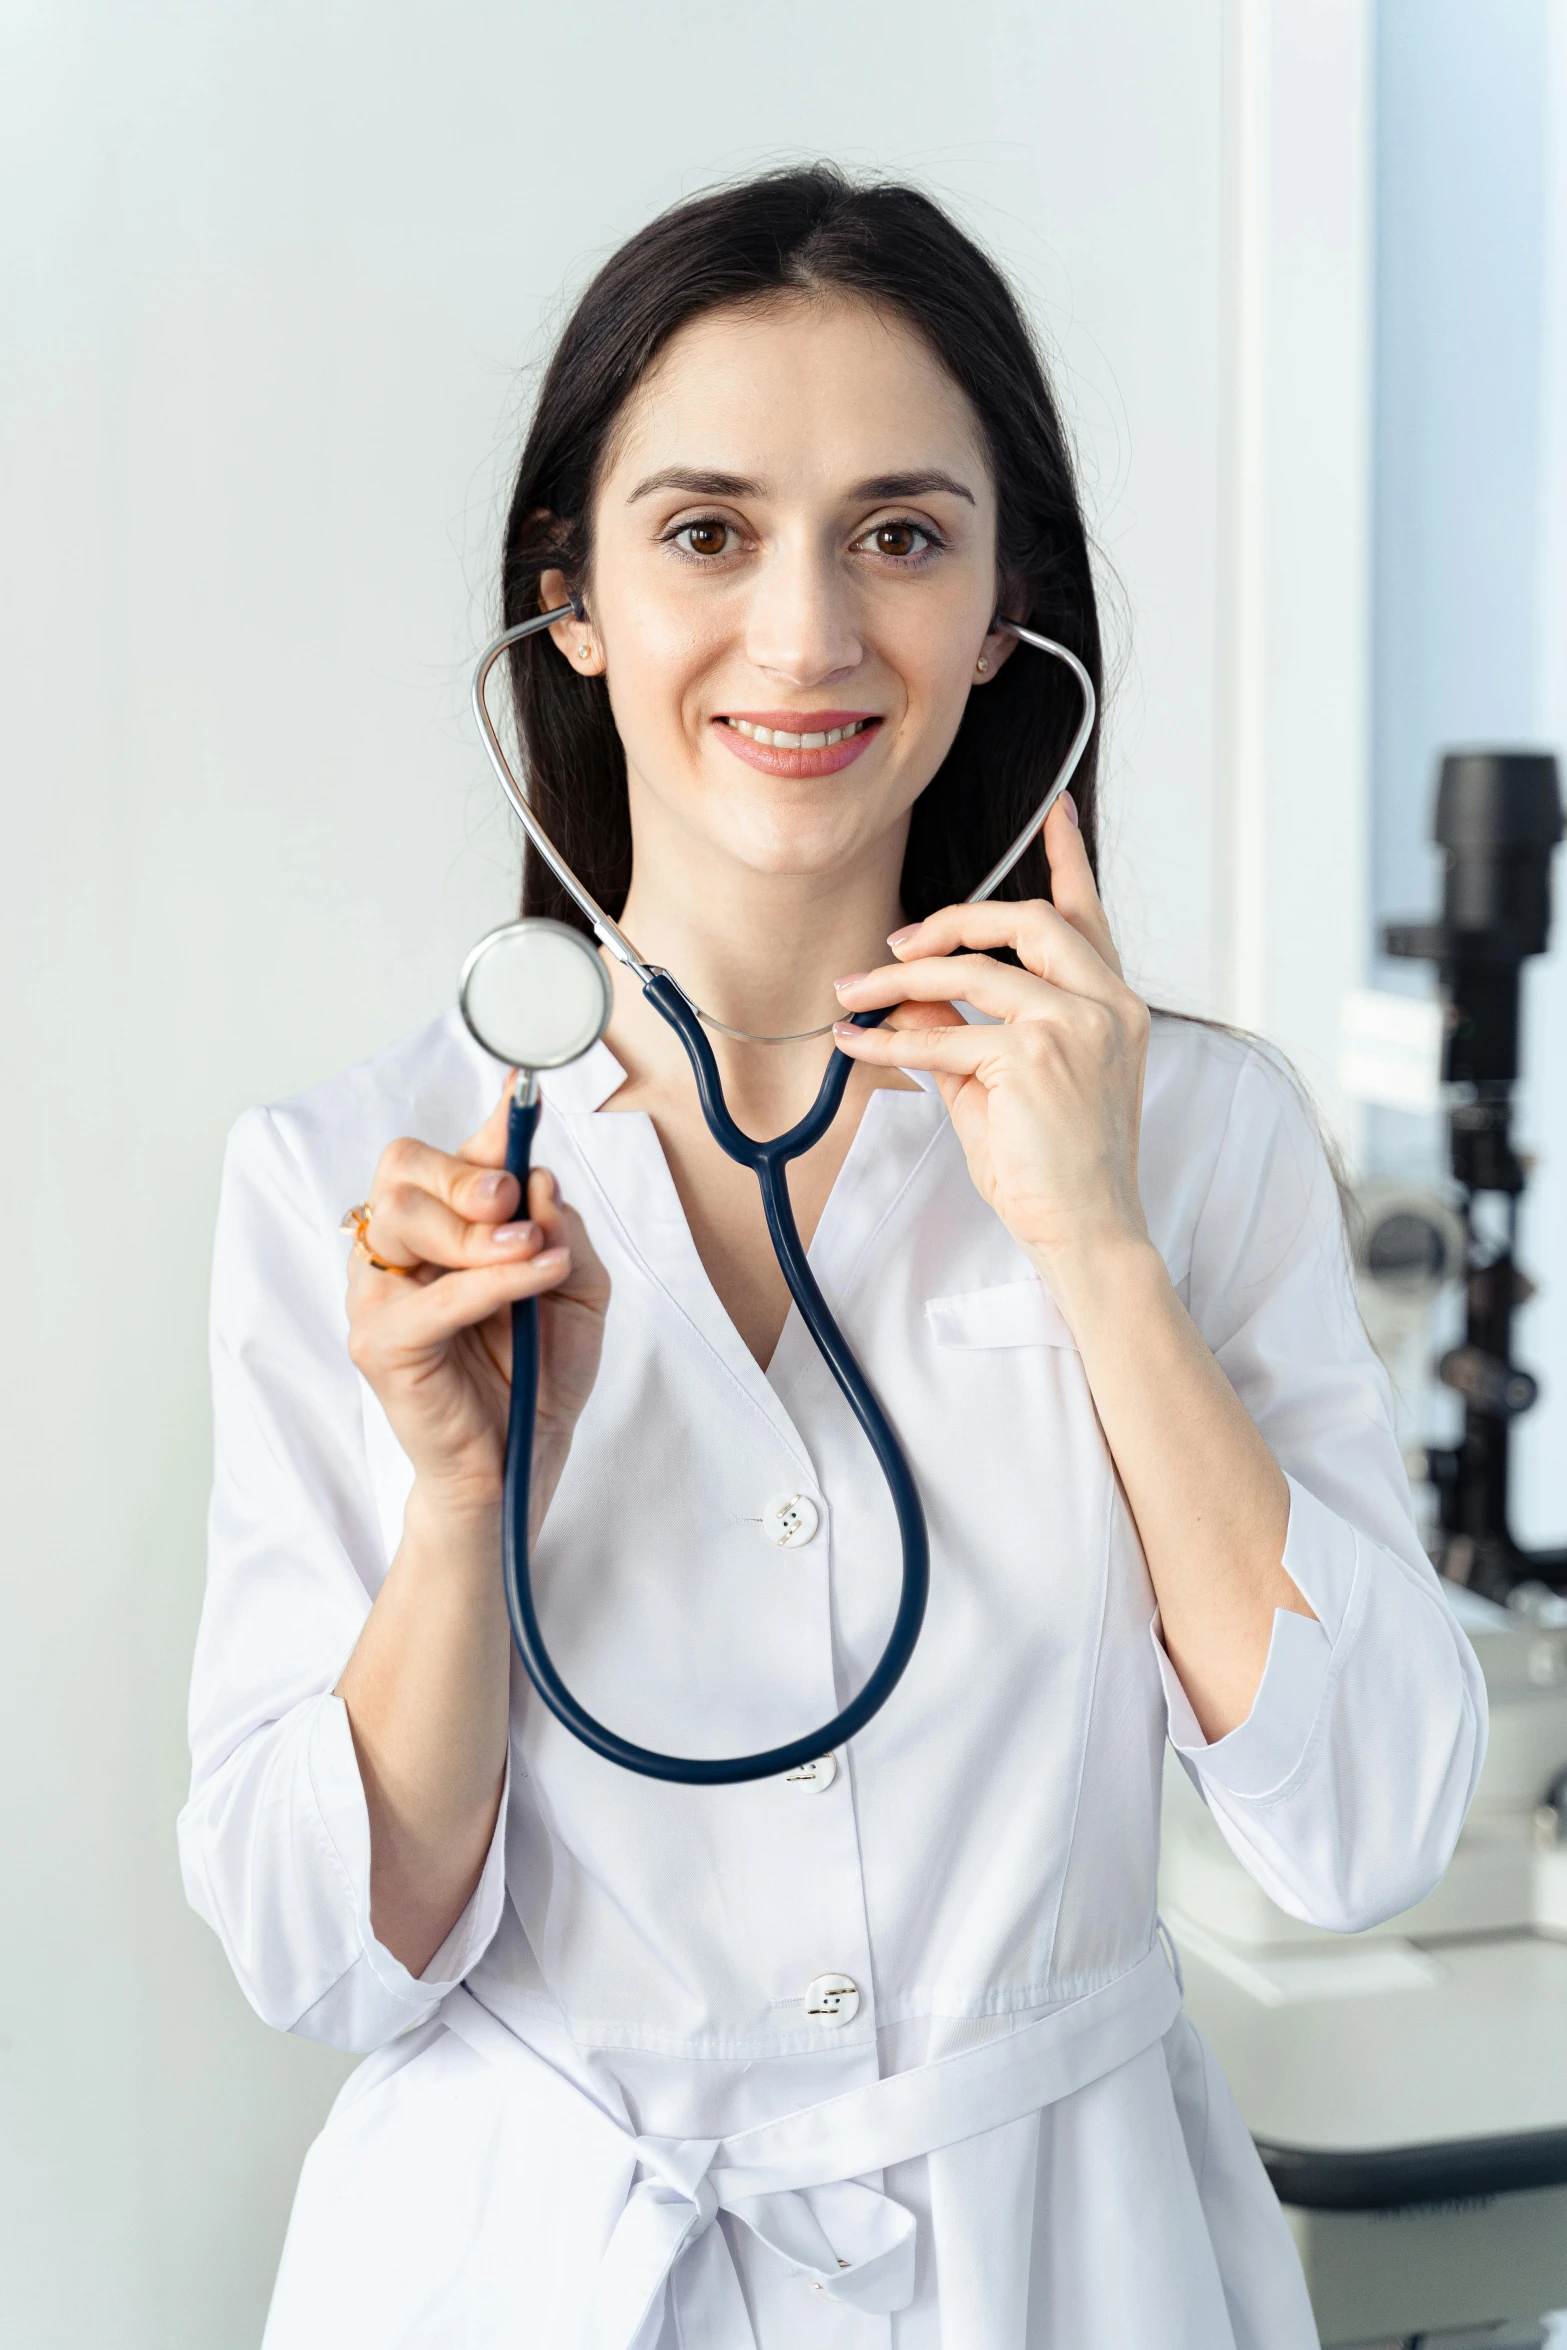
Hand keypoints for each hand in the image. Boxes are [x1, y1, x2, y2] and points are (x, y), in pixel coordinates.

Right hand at [345, 1082, 609, 1516]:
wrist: (523, 1460)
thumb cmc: (539, 1374)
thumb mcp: (578, 1286)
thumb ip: (561, 1228)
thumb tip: (539, 1178)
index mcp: (442, 1228)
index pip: (447, 1157)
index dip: (486, 1124)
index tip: (520, 1094)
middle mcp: (401, 1253)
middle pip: (403, 1169)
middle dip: (467, 1174)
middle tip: (515, 1201)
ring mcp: (381, 1297)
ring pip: (402, 1217)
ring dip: (476, 1226)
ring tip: (533, 1249)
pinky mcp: (379, 1346)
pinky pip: (429, 1298)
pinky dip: (490, 1280)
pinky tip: (536, 1275)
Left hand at [829, 796, 1150, 1289]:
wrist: (1089, 1232)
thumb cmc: (1056, 1170)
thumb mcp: (1006, 1083)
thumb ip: (969, 1027)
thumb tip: (911, 989)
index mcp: (1114, 1006)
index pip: (1090, 917)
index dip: (1071, 860)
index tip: (1059, 813)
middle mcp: (1106, 1006)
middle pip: (1026, 920)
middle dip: (953, 918)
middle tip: (898, 940)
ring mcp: (1075, 1027)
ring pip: (973, 970)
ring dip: (899, 977)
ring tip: (854, 993)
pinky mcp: (1033, 1059)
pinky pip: (941, 1035)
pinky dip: (889, 1040)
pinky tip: (857, 1043)